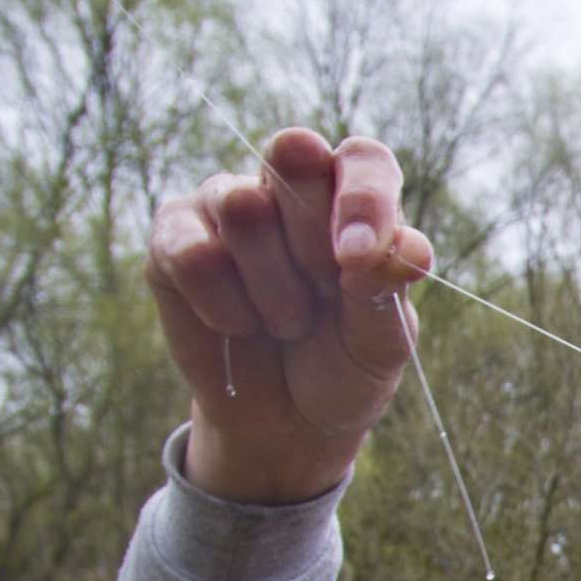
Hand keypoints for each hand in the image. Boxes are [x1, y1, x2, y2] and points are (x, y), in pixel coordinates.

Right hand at [143, 129, 431, 503]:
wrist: (286, 421)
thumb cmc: (342, 367)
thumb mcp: (379, 343)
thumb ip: (388, 291)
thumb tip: (407, 245)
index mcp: (351, 200)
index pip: (362, 159)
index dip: (363, 198)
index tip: (358, 258)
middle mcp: (286, 186)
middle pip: (293, 160)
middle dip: (312, 245)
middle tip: (322, 298)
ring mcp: (225, 204)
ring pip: (242, 208)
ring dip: (274, 290)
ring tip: (287, 323)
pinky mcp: (173, 237)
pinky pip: (193, 254)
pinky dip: (224, 308)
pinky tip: (237, 326)